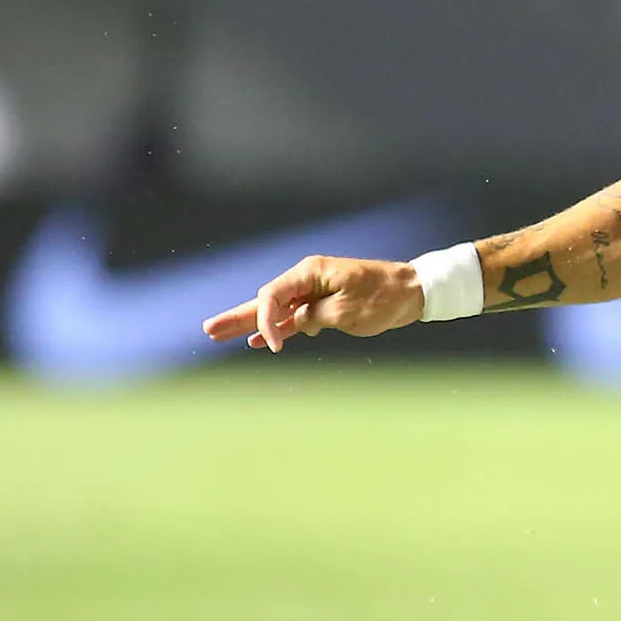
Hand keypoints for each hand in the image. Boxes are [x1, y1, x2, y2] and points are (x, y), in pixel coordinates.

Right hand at [200, 254, 425, 351]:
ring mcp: (313, 291)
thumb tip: (291, 323)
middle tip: (208, 330)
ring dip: (250, 323)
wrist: (412, 291)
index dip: (266, 322)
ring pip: (275, 309)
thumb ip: (312, 317)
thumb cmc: (383, 298)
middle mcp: (307, 278)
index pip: (272, 296)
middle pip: (264, 300)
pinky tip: (258, 341)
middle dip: (237, 317)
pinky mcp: (323, 303)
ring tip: (219, 333)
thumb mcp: (345, 312)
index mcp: (310, 272)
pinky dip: (277, 328)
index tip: (276, 347)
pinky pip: (292, 317)